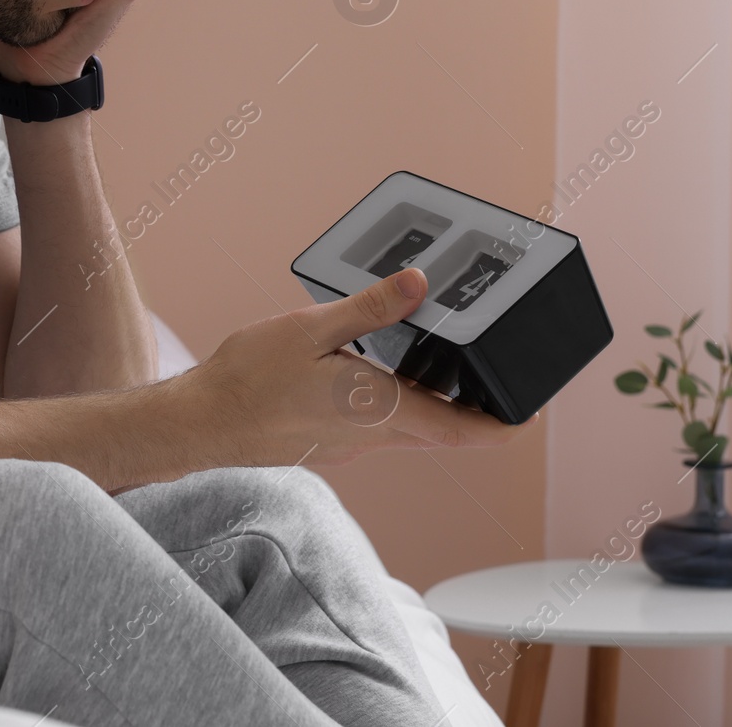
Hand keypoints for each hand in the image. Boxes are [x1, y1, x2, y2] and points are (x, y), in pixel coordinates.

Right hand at [180, 268, 536, 467]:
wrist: (200, 423)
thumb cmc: (247, 380)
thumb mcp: (310, 328)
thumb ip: (370, 309)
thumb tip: (420, 284)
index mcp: (378, 410)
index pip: (460, 430)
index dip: (503, 425)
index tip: (530, 412)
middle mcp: (370, 437)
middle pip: (439, 430)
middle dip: (471, 408)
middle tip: (490, 374)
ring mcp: (348, 446)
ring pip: (407, 428)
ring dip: (428, 402)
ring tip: (433, 359)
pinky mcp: (328, 444)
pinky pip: (375, 427)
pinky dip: (390, 403)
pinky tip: (369, 369)